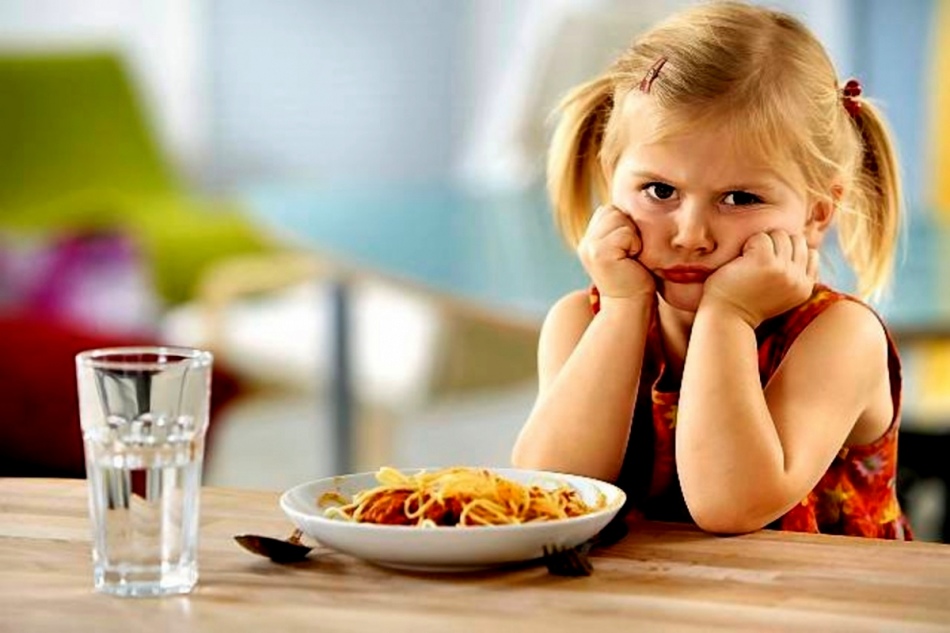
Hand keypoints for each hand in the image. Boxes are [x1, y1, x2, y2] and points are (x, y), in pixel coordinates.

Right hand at [577, 205, 654, 300]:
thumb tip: (636, 200)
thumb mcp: (626, 249)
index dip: (625, 225)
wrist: (631, 306)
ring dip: (632, 236)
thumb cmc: (636, 279)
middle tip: (630, 254)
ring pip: (618, 218)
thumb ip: (620, 229)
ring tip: (631, 257)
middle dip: (628, 228)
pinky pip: (625, 232)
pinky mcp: (598, 253)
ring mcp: (589, 247)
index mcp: (589, 241)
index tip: (628, 250)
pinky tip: (631, 261)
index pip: (609, 210)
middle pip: (612, 211)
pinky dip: (635, 244)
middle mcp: (585, 243)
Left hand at [700, 230, 817, 327]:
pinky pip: (762, 237)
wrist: (725, 317)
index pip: (811, 254)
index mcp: (805, 288)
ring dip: (762, 242)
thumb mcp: (780, 293)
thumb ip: (793, 275)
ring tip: (749, 259)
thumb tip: (802, 247)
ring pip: (780, 236)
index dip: (790, 252)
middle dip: (777, 244)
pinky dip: (749, 244)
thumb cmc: (746, 302)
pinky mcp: (765, 262)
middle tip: (757, 260)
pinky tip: (741, 259)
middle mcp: (798, 280)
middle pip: (797, 241)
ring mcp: (783, 270)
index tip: (771, 263)